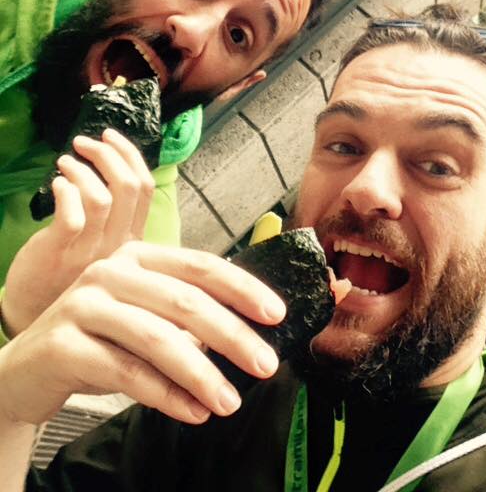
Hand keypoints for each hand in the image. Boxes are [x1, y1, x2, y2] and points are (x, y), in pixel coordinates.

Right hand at [0, 242, 284, 425]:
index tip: (276, 314)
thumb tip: (249, 335)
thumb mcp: (146, 316)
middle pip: (185, 301)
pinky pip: (126, 372)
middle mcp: (112, 272)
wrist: (27, 367)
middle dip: (232, 335)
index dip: (243, 288)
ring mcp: (84, 304)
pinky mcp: (64, 343)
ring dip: (201, 373)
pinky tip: (192, 410)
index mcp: (139, 256)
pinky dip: (166, 394)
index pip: (201, 266)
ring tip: (229, 401)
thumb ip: (187, 316)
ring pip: (158, 338)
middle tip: (266, 365)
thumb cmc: (101, 338)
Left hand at [2, 129, 154, 336]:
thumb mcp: (110, 250)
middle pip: (129, 187)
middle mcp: (119, 245)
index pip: (145, 188)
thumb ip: (120, 219)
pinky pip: (72, 214)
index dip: (130, 155)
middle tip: (84, 142)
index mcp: (134, 240)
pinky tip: (56, 184)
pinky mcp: (59, 254)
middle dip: (108, 153)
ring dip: (83, 169)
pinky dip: (66, 190)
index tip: (111, 136)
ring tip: (65, 162)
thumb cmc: (71, 275)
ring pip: (102, 196)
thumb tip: (120, 170)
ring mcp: (90, 251)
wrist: (37, 316)